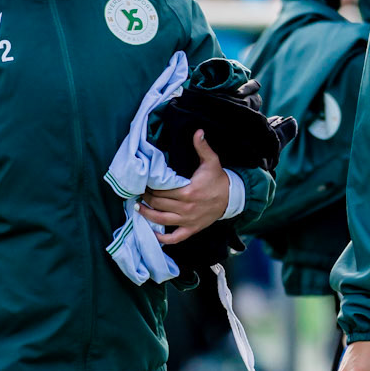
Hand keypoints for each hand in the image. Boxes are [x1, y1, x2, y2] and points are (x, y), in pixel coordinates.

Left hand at [138, 131, 229, 245]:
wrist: (232, 198)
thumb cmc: (218, 179)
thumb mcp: (211, 161)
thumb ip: (202, 147)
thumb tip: (198, 131)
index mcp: (188, 191)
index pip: (162, 190)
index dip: (150, 187)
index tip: (143, 182)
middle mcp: (186, 208)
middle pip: (158, 204)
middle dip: (146, 198)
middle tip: (139, 192)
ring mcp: (188, 221)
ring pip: (161, 220)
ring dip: (147, 215)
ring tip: (138, 208)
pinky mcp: (192, 229)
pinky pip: (174, 238)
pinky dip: (163, 239)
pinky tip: (153, 233)